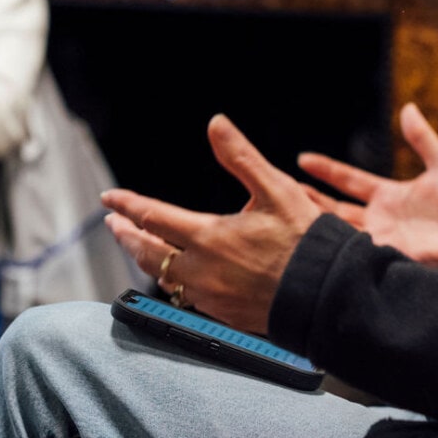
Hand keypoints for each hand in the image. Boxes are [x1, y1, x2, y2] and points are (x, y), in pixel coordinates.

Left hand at [102, 115, 321, 333]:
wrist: (327, 293)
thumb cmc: (306, 241)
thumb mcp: (276, 189)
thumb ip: (241, 157)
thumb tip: (217, 124)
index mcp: (209, 237)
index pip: (153, 217)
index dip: (127, 205)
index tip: (109, 199)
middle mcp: (201, 269)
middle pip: (147, 252)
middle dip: (126, 235)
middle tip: (114, 225)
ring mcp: (210, 296)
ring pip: (163, 277)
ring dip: (146, 259)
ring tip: (140, 247)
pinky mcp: (223, 314)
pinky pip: (185, 296)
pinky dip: (172, 280)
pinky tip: (177, 276)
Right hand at [296, 102, 437, 269]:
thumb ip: (423, 138)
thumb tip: (408, 107)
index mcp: (388, 195)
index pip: (349, 180)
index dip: (326, 170)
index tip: (302, 159)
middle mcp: (380, 217)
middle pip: (335, 208)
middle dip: (309, 199)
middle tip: (281, 189)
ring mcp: (382, 238)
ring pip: (340, 230)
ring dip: (316, 223)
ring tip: (289, 214)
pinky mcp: (389, 255)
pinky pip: (357, 252)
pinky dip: (337, 247)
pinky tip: (315, 243)